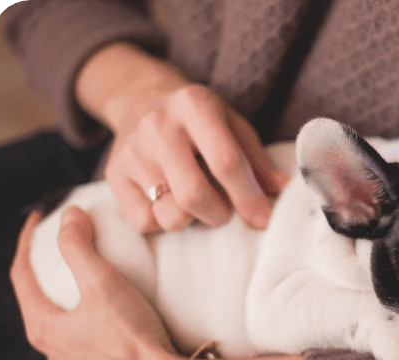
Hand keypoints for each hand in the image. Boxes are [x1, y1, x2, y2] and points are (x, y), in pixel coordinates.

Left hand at [11, 209, 316, 359]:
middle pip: (40, 305)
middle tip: (64, 252)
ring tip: (91, 290)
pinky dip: (93, 332)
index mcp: (45, 328)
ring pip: (65, 332)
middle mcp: (54, 354)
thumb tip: (69, 216)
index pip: (21, 276)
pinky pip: (89, 352)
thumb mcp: (103, 284)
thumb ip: (80, 247)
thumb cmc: (131, 339)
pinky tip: (112, 328)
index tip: (39, 219)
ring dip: (71, 307)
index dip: (27, 242)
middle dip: (48, 275)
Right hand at [77, 42, 288, 232]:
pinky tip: (170, 203)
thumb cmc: (200, 120)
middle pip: (194, 195)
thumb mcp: (234, 126)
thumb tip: (285, 191)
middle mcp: (158, 125)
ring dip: (192, 220)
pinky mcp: (113, 174)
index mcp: (195, 105)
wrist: (141, 99)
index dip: (248, 197)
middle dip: (219, 214)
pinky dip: (163, 222)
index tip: (262, 219)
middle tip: (225, 211)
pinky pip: (144, 221)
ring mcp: (131, 151)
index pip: (226, 162)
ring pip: (169, 214)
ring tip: (197, 204)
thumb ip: (258, 161)